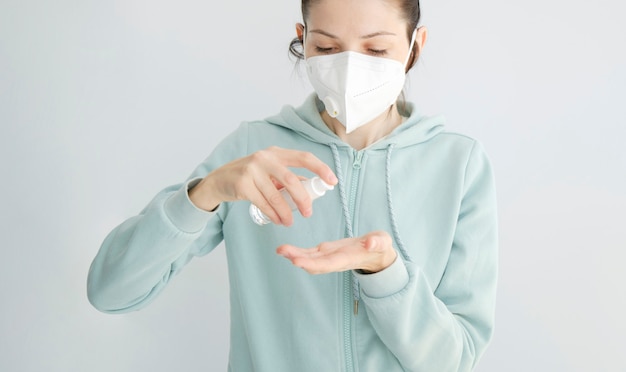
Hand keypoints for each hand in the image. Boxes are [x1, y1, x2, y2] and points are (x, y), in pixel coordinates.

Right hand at [189, 147, 336, 225]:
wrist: (220, 180)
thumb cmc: (250, 176)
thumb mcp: (270, 171)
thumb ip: (289, 177)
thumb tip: (313, 188)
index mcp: (276, 153)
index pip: (304, 157)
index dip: (321, 169)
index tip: (333, 182)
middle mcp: (265, 158)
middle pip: (291, 180)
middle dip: (303, 199)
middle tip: (308, 213)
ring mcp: (252, 170)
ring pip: (277, 196)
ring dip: (286, 213)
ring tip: (290, 222)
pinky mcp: (243, 184)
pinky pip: (263, 203)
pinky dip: (273, 214)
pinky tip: (278, 220)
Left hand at [276, 231, 397, 273]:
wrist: (376, 254)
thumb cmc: (380, 247)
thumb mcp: (383, 242)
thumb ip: (378, 242)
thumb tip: (371, 242)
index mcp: (348, 258)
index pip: (328, 263)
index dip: (313, 263)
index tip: (298, 261)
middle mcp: (335, 261)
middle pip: (315, 264)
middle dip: (298, 258)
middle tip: (282, 251)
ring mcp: (329, 257)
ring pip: (309, 259)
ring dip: (294, 255)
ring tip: (280, 250)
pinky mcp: (326, 251)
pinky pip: (309, 253)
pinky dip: (297, 251)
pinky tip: (285, 249)